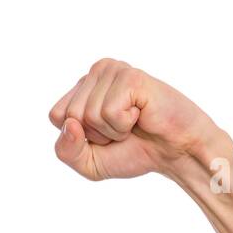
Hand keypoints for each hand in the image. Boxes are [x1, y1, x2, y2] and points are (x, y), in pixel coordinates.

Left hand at [47, 58, 220, 180]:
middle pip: (70, 115)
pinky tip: (141, 114)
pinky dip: (124, 124)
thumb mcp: (89, 162)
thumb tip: (70, 124)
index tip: (105, 134)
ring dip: (112, 131)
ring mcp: (113, 70)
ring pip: (87, 115)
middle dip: (96, 135)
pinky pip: (108, 113)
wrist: (175, 153)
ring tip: (133, 122)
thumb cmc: (134, 151)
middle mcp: (96, 71)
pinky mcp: (130, 76)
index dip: (79, 137)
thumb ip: (66, 151)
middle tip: (123, 129)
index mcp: (84, 87)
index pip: (56, 115)